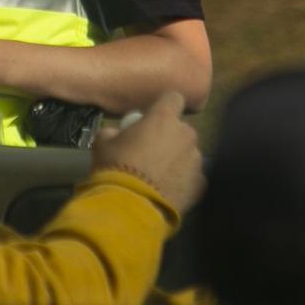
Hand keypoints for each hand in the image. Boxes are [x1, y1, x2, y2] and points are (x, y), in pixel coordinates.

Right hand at [91, 91, 203, 214]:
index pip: (173, 98)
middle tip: (152, 153)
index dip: (164, 107)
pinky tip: (168, 192)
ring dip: (178, 160)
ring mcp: (196, 160)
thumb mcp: (103, 143)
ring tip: (160, 177)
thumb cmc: (116, 167)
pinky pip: (193, 177)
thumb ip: (115, 132)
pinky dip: (183, 182)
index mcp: (163, 118)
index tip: (153, 119)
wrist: (130, 207)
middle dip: (171, 138)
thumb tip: (118, 134)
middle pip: (182, 130)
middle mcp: (186, 134)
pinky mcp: (201, 184)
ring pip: (189, 154)